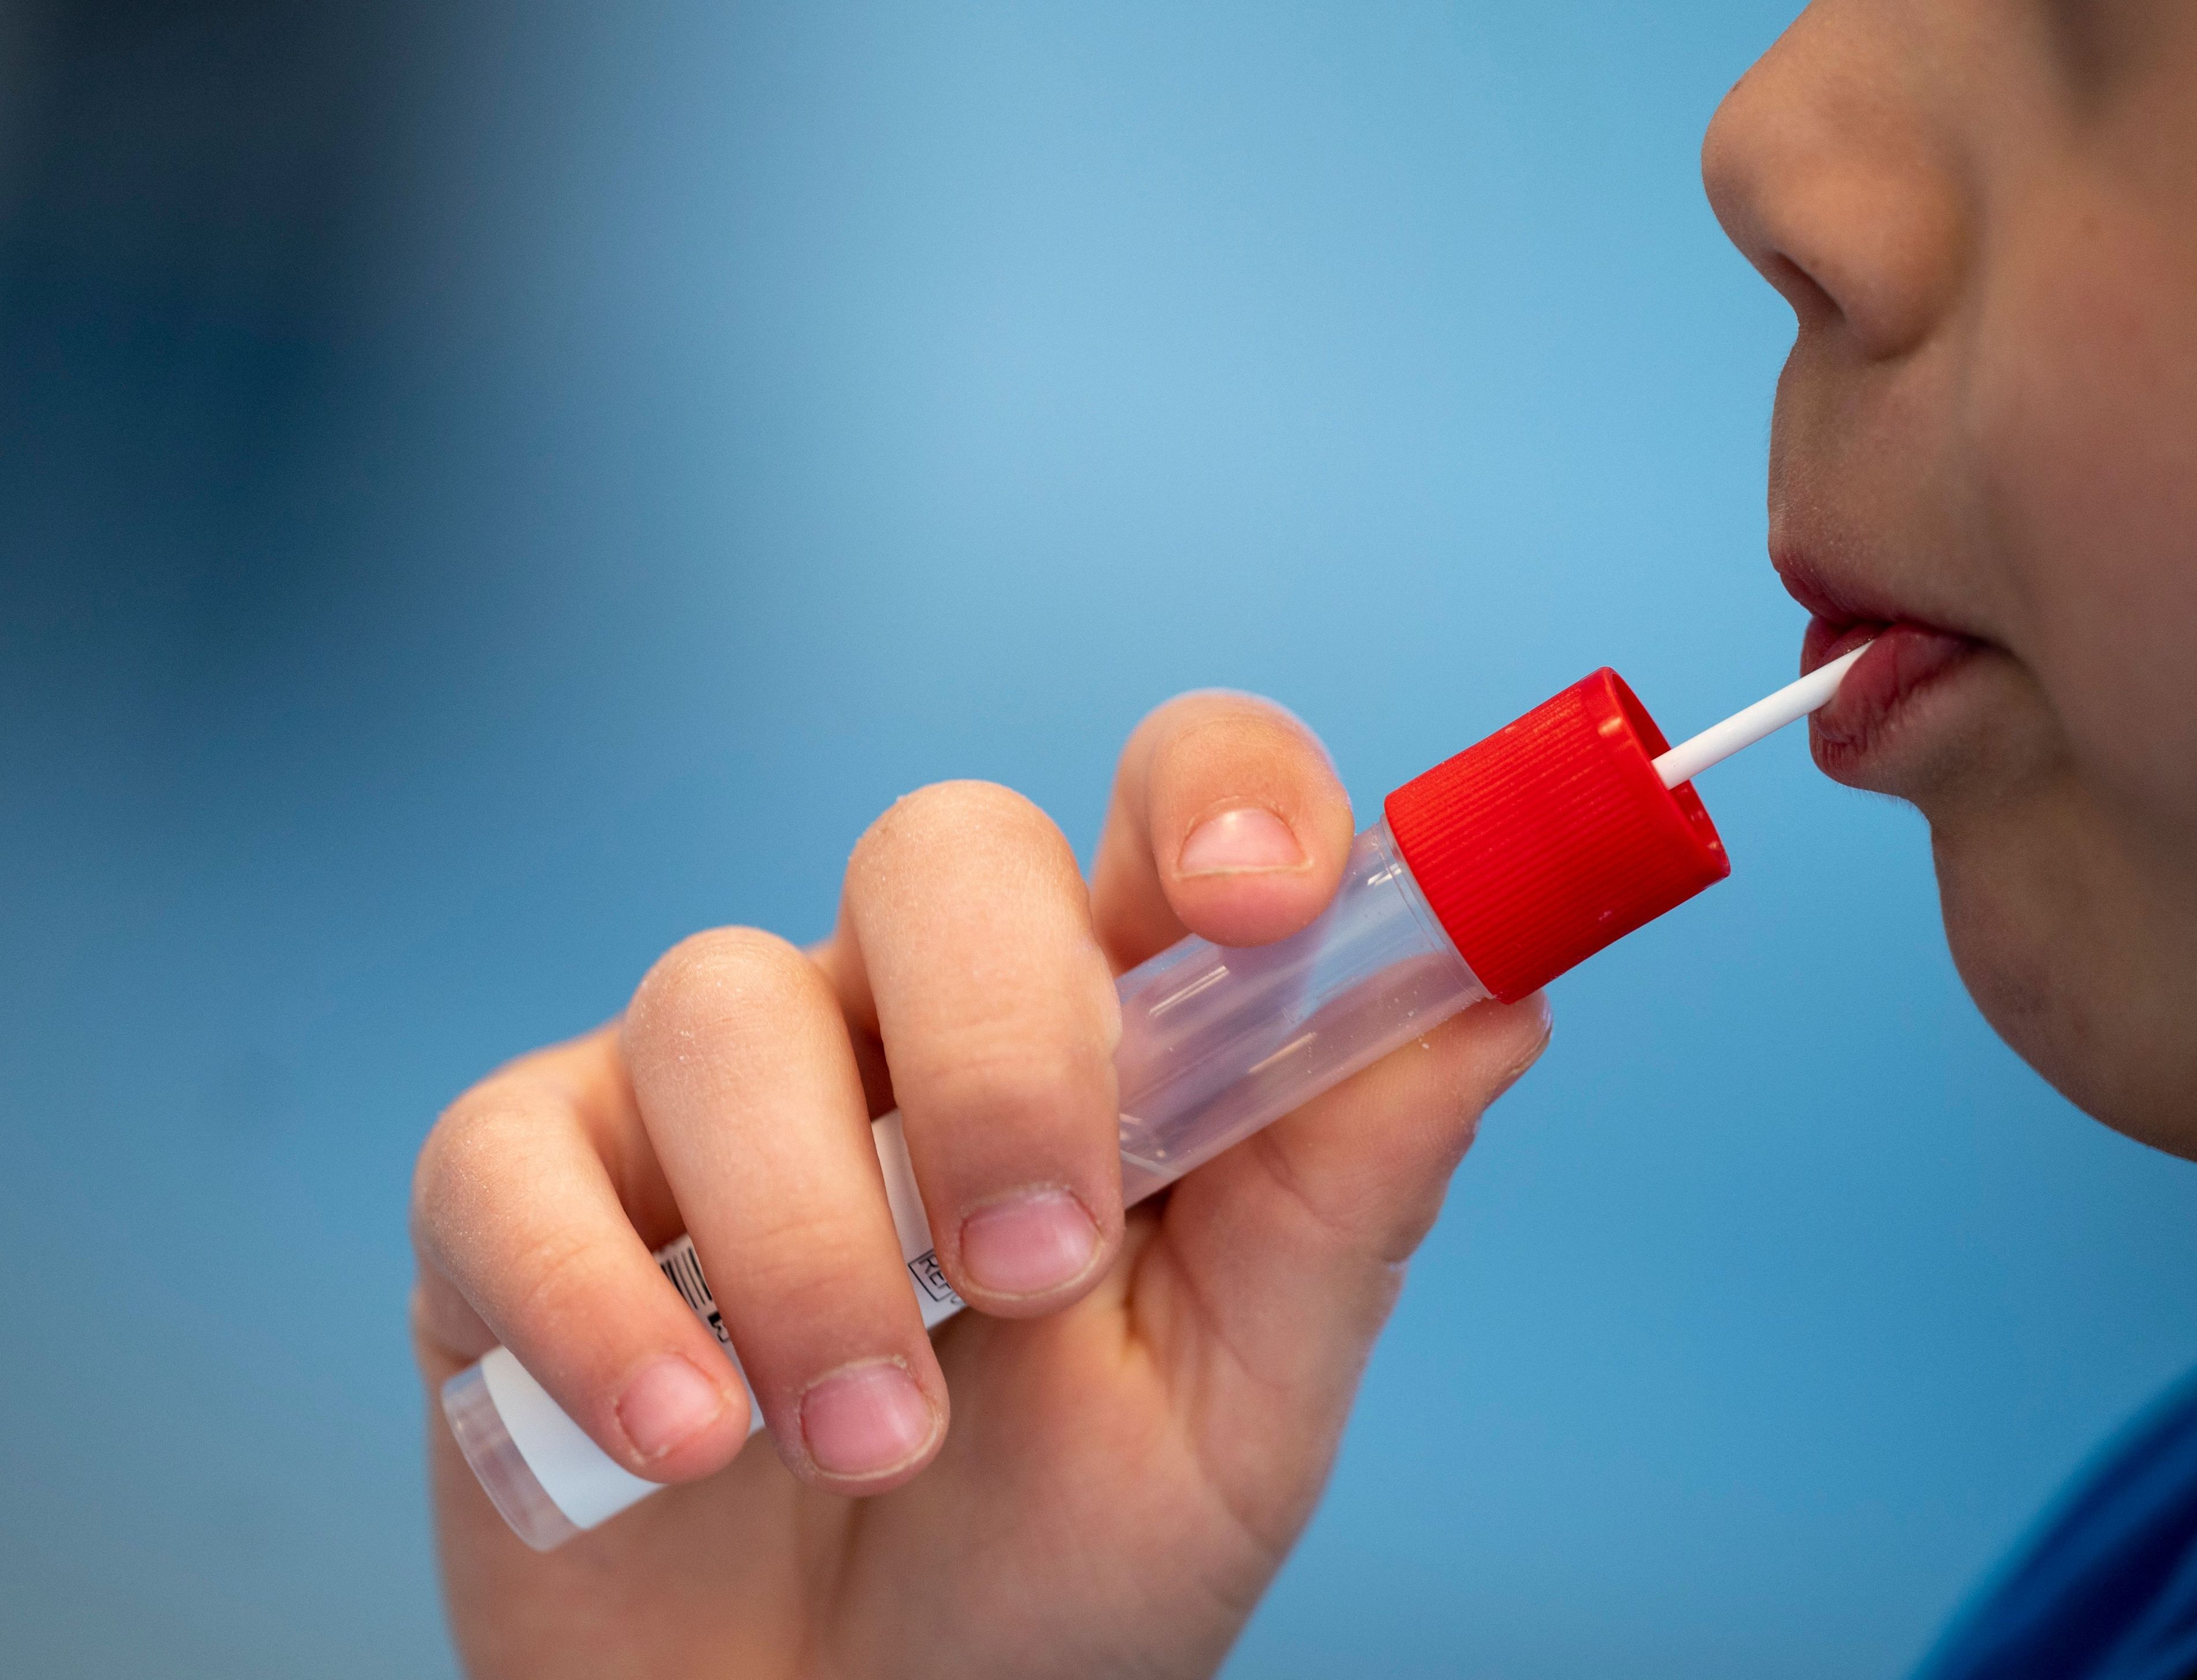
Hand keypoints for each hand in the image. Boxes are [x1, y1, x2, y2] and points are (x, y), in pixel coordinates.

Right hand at [410, 691, 1548, 1678]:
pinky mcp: (520, 1193)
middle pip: (940, 848)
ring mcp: (703, 1093)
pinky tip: (682, 1443)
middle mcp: (904, 1019)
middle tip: (1035, 1271)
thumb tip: (1501, 994)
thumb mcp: (1240, 1407)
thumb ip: (1347, 1196)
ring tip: (872, 1442)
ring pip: (724, 1002)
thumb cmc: (1057, 1576)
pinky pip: (512, 1158)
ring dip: (810, 1240)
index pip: (1171, 800)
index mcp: (1105, 1033)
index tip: (1260, 901)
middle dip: (999, 1047)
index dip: (1225, 796)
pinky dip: (601, 1303)